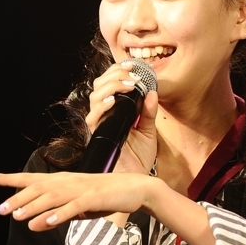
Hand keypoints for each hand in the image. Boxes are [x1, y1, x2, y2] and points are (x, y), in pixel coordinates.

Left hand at [0, 170, 155, 230]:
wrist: (135, 188)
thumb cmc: (105, 198)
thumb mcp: (76, 209)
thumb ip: (54, 215)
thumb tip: (32, 224)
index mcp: (62, 181)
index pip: (30, 178)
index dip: (9, 177)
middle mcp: (68, 181)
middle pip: (37, 189)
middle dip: (17, 199)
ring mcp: (81, 188)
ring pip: (52, 197)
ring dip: (33, 206)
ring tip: (17, 217)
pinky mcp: (94, 197)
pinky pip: (74, 206)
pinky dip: (60, 213)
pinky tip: (47, 221)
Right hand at [87, 60, 158, 175]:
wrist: (136, 179)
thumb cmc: (140, 157)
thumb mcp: (149, 131)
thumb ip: (149, 112)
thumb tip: (152, 92)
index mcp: (116, 111)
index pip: (109, 84)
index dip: (118, 71)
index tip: (133, 65)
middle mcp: (105, 115)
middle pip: (99, 85)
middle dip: (115, 75)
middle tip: (132, 75)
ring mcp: (100, 124)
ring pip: (94, 97)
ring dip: (111, 86)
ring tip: (128, 85)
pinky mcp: (98, 135)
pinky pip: (93, 117)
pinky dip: (102, 106)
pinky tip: (113, 100)